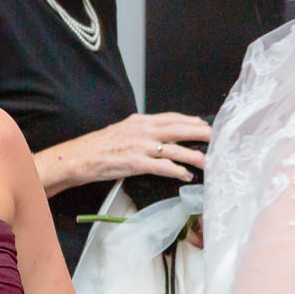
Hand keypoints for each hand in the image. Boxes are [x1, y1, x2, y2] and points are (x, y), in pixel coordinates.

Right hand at [47, 111, 212, 190]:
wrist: (78, 157)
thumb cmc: (97, 147)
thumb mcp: (121, 131)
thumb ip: (141, 131)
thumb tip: (158, 137)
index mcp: (139, 121)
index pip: (172, 117)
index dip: (191, 121)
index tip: (204, 124)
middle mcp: (142, 130)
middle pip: (179, 129)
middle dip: (200, 133)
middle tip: (216, 138)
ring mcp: (140, 146)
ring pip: (175, 149)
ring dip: (194, 156)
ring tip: (207, 161)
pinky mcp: (136, 163)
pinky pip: (163, 167)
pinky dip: (178, 171)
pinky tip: (186, 175)